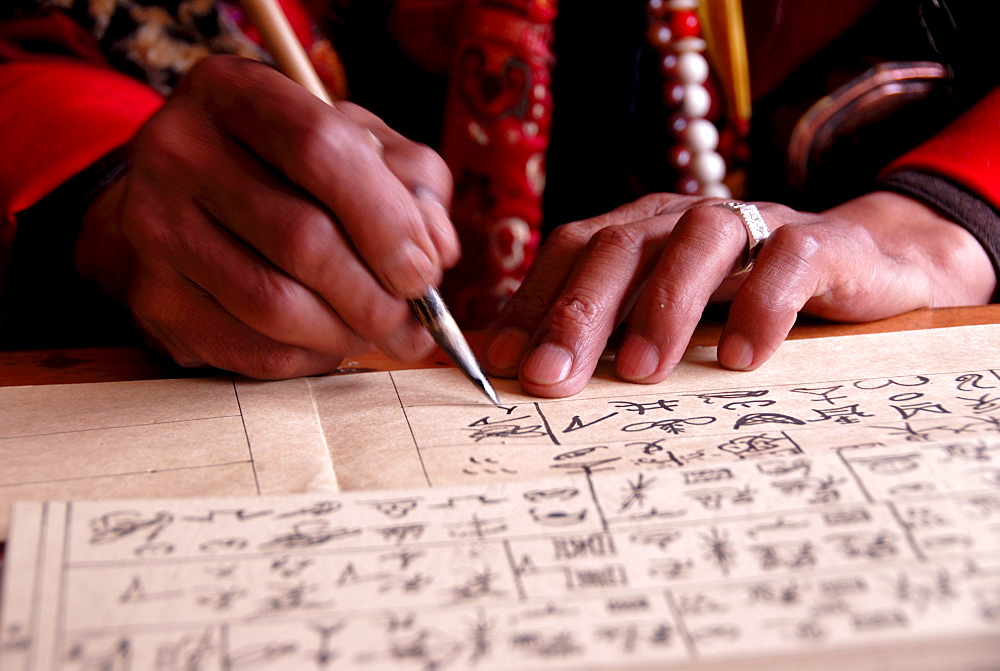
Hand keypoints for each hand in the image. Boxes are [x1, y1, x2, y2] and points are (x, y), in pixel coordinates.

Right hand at [74, 55, 459, 377]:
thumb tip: (434, 253)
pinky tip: (330, 341)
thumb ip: (411, 183)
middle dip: (377, 297)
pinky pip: (249, 348)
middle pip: (301, 239)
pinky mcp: (152, 298)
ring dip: (347, 334)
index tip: (423, 271)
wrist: (188, 202)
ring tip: (377, 333)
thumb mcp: (356, 145)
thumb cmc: (292, 171)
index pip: (320, 150)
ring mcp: (153, 227)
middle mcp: (178, 151)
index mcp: (234, 93)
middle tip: (413, 323)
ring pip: (275, 304)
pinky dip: (309, 357)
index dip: (386, 220)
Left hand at [483, 190, 995, 397]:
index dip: (533, 302)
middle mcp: (683, 219)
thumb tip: (532, 378)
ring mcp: (751, 225)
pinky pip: (788, 261)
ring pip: (695, 242)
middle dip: (577, 312)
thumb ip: (612, 335)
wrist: (864, 269)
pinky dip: (761, 306)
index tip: (503, 363)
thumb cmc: (745, 301)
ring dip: (662, 307)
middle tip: (551, 377)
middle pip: (618, 247)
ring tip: (641, 372)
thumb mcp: (671, 318)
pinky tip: (741, 359)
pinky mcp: (819, 243)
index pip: (572, 251)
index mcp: (641, 231)